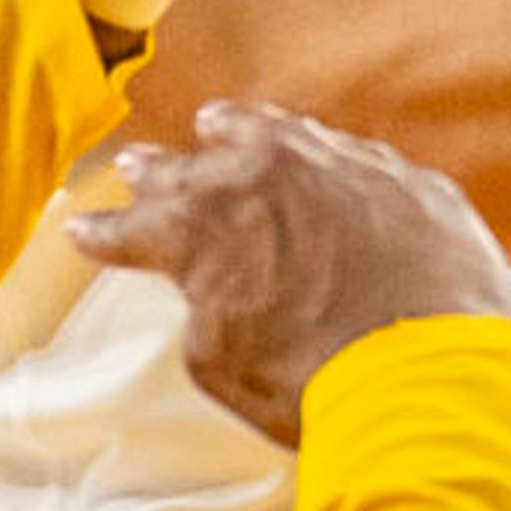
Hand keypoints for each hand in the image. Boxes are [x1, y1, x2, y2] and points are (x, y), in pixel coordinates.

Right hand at [69, 100, 510, 445]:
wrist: (424, 376)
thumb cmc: (313, 384)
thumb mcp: (222, 362)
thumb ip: (207, 310)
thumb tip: (217, 294)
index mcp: (202, 225)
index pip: (134, 226)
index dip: (105, 233)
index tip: (86, 231)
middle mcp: (264, 175)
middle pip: (196, 164)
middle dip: (161, 171)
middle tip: (138, 166)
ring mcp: (339, 166)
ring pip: (277, 133)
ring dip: (242, 134)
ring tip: (221, 125)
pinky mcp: (403, 179)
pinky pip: (354, 157)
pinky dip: (329, 163)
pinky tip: (327, 163)